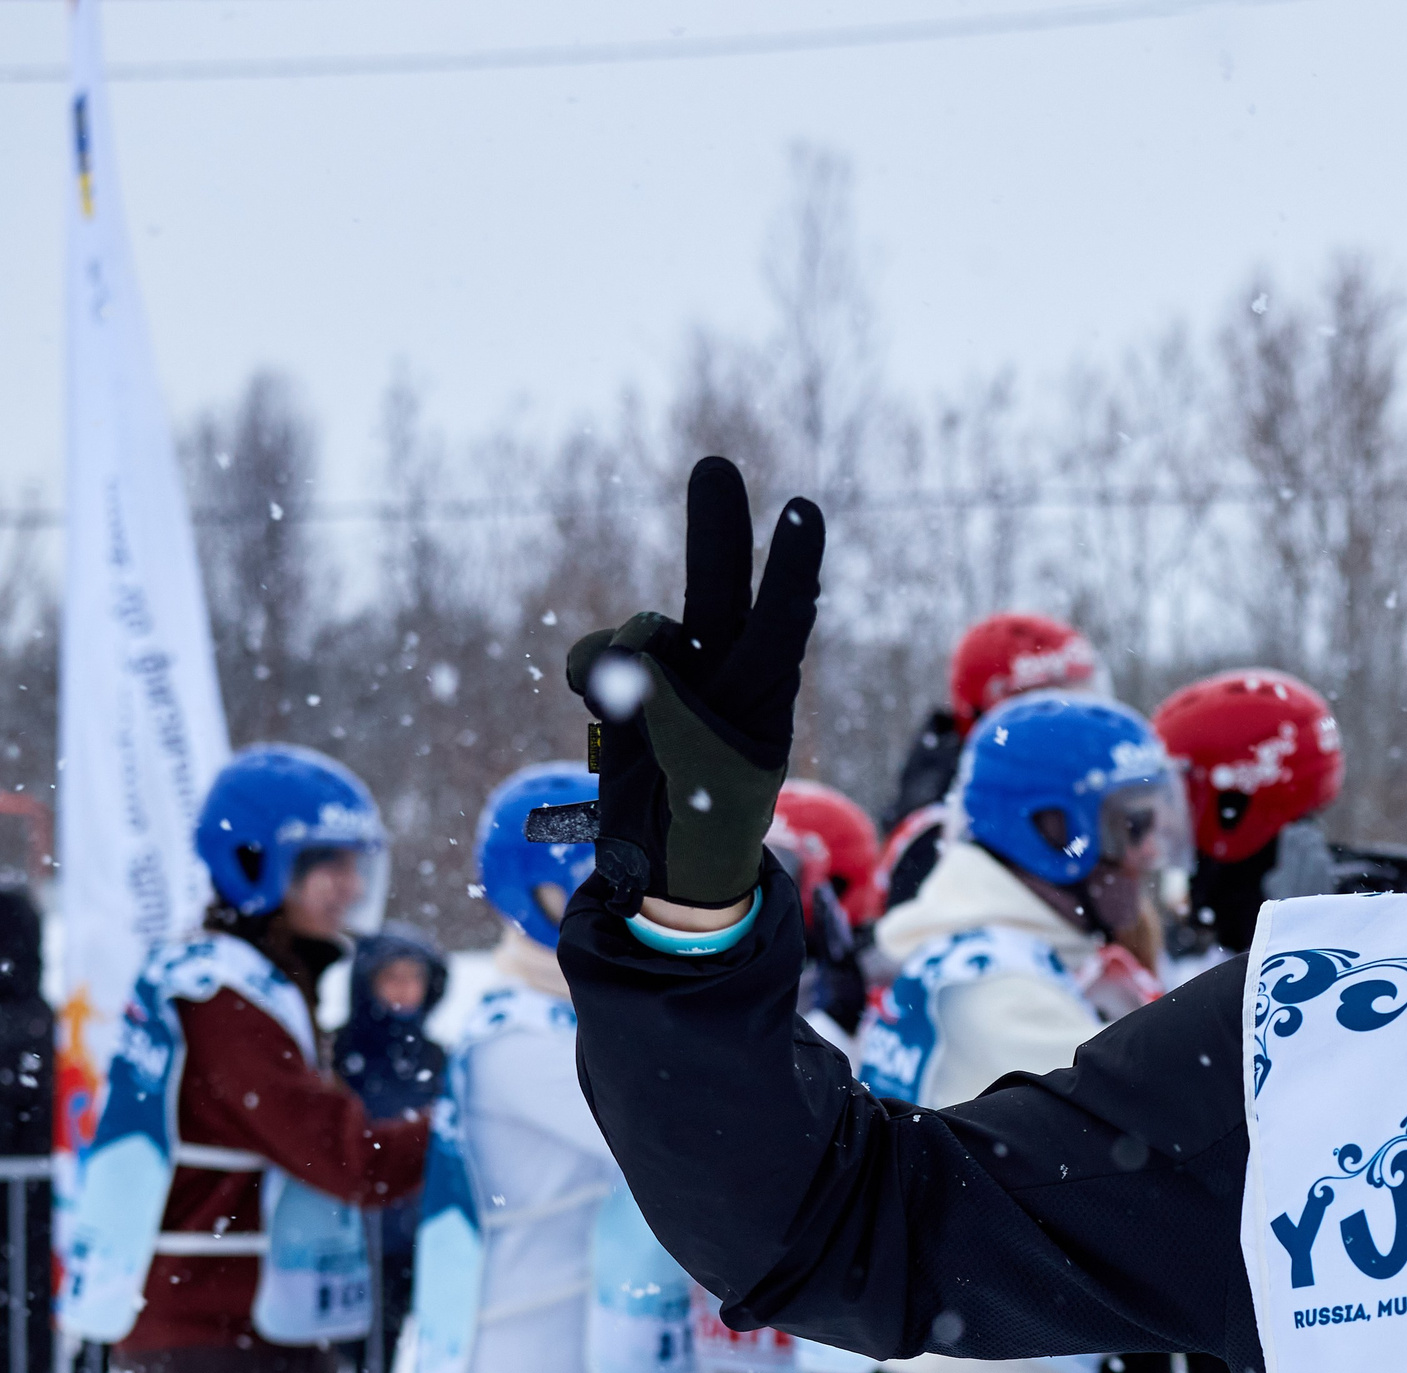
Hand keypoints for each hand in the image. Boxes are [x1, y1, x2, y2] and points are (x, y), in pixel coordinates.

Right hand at [565, 458, 822, 914]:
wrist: (666, 860)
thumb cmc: (708, 821)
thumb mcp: (700, 774)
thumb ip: (665, 709)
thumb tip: (624, 655)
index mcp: (765, 691)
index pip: (784, 620)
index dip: (791, 565)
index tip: (803, 508)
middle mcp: (724, 667)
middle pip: (720, 589)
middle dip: (716, 529)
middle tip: (714, 465)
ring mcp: (674, 671)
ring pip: (643, 633)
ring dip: (626, 662)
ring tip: (635, 722)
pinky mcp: (625, 682)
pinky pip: (597, 656)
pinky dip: (590, 678)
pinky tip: (602, 710)